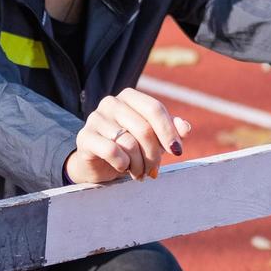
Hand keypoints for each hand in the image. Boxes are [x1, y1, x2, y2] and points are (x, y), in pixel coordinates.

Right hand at [65, 88, 192, 183]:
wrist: (98, 166)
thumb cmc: (129, 149)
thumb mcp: (154, 140)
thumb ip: (171, 131)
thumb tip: (184, 128)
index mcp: (129, 97)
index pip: (154, 108)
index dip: (169, 131)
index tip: (177, 151)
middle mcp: (111, 103)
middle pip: (144, 128)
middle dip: (154, 155)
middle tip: (153, 170)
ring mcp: (95, 118)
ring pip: (129, 142)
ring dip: (139, 164)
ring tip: (138, 173)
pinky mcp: (85, 137)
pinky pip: (112, 150)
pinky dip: (122, 164)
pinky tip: (122, 168)